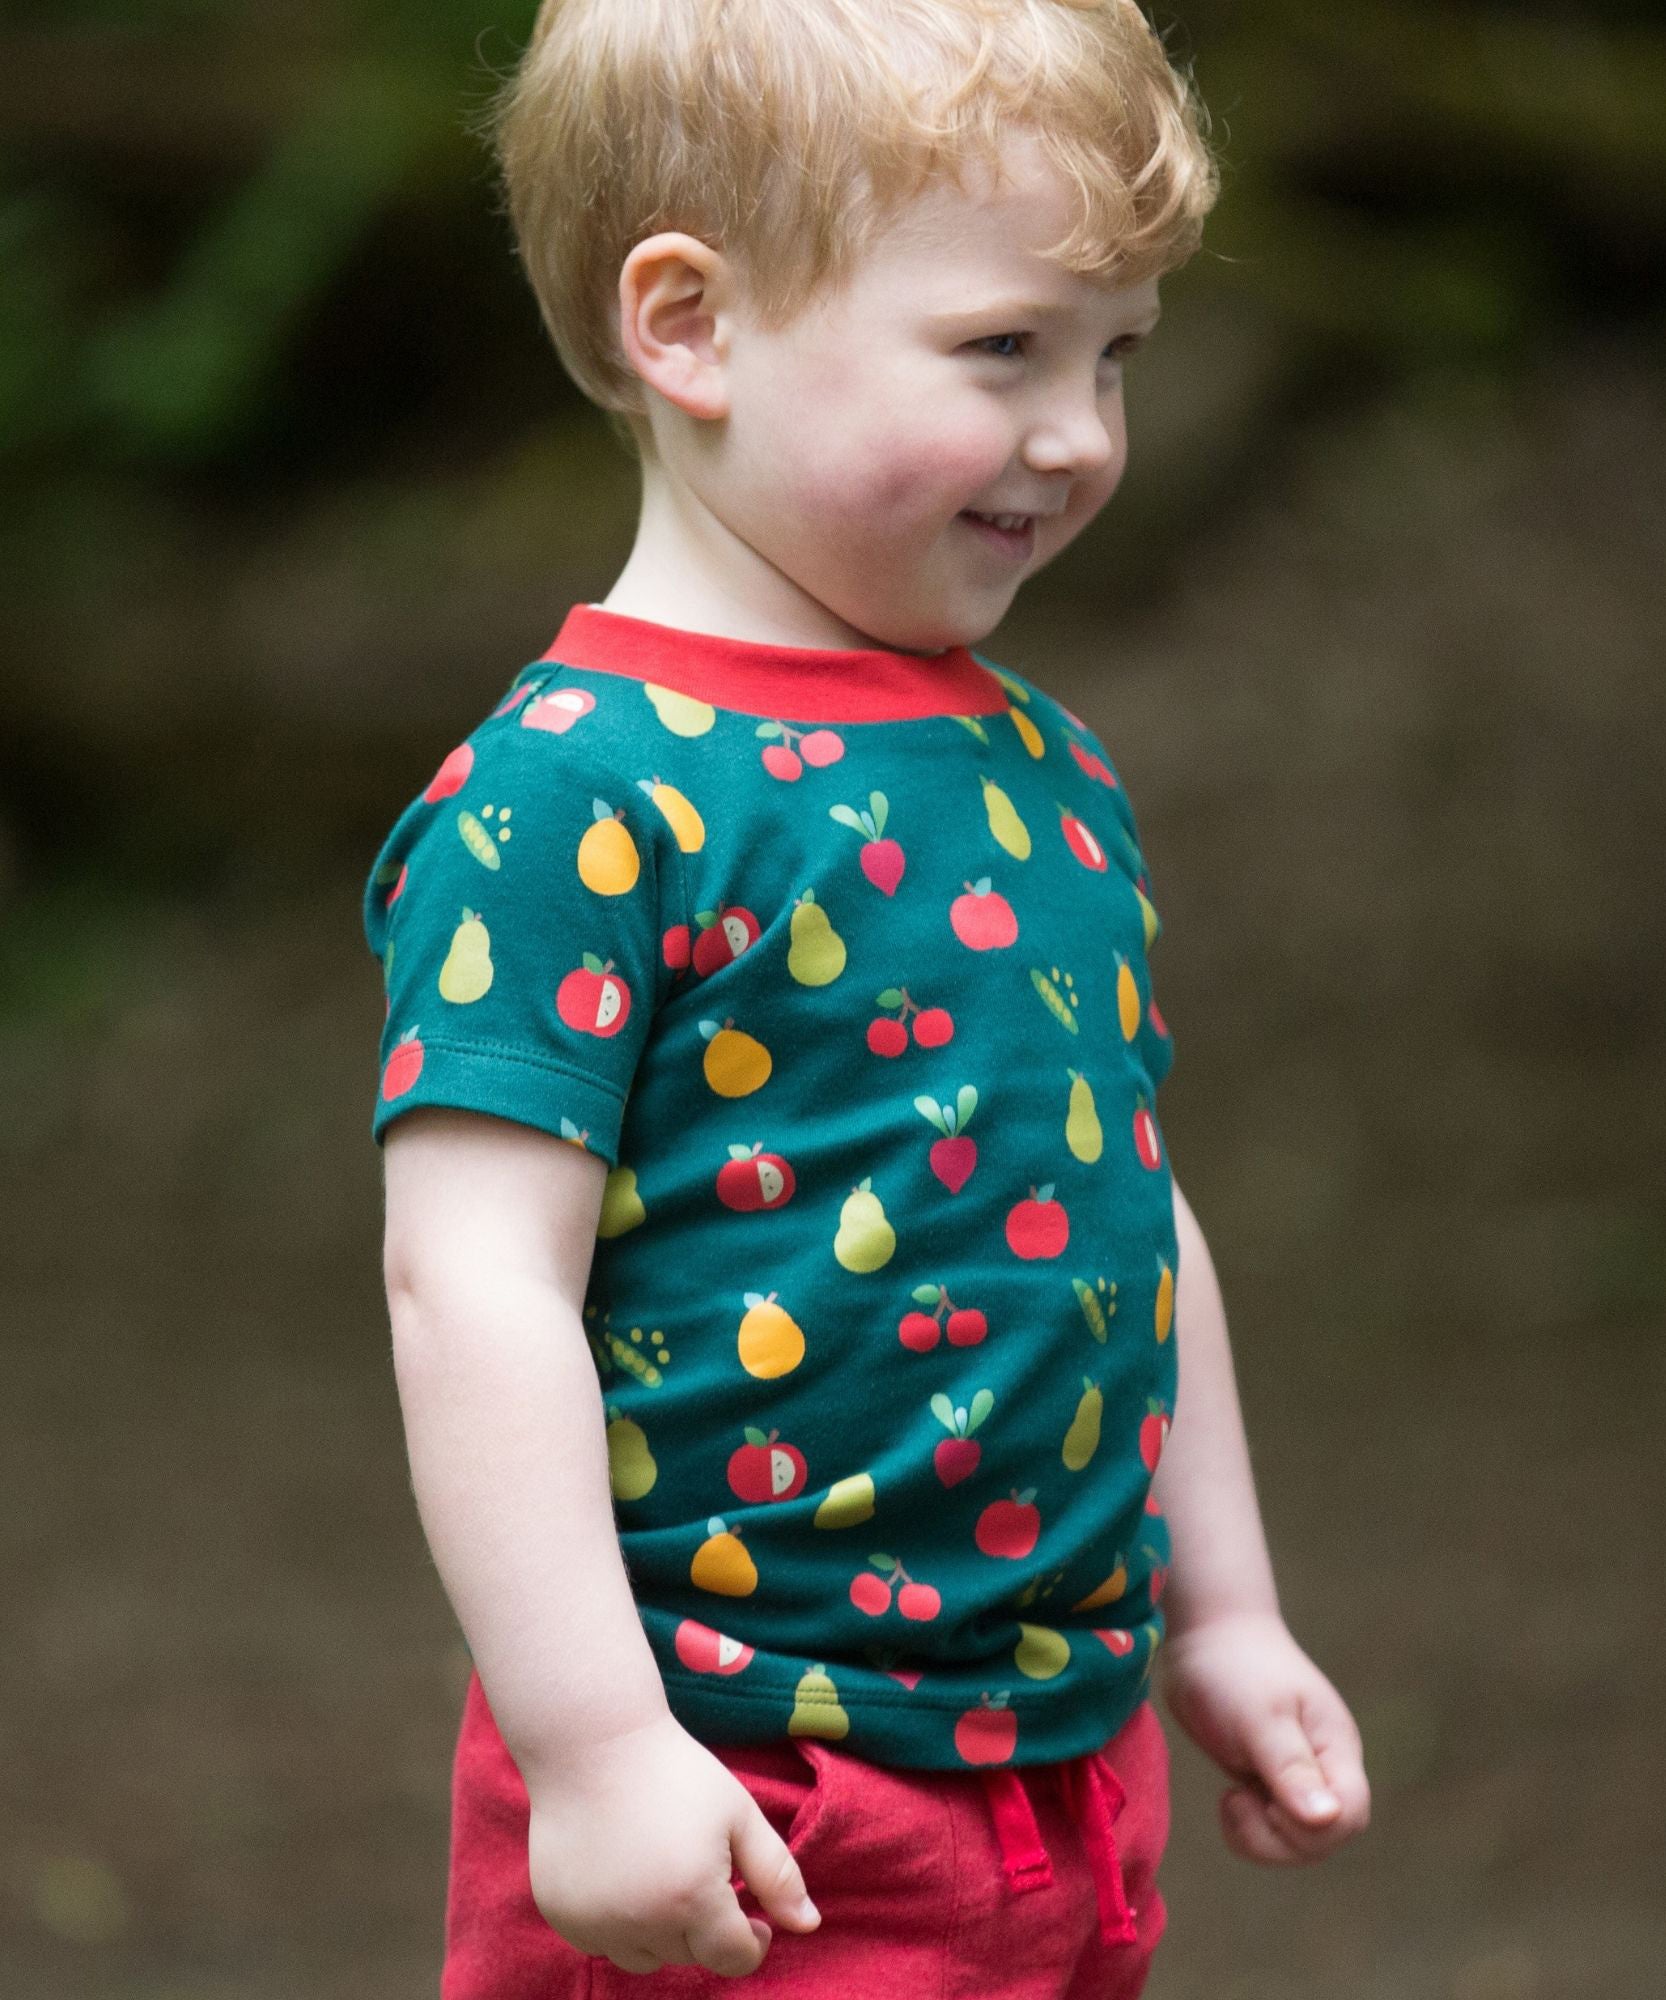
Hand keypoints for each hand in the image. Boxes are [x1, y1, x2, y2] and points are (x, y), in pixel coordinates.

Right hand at [525, 1710, 821, 1977]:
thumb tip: (809, 1925)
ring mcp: (594, 1922)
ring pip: (644, 1957)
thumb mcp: (738, 1813)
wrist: (592, 1741)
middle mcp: (640, 1923)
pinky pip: (600, 1942)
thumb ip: (777, 1875)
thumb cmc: (674, 1771)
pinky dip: (618, 1923)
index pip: (733, 1958)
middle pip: (689, 1955)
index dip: (753, 1940)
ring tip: (662, 1874)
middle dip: (706, 1926)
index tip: (752, 1914)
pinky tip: (623, 1875)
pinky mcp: (560, 1914)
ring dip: (661, 1932)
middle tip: (702, 1872)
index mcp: (692, 1898)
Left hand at [1157, 1611, 1369, 1864]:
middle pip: (1326, 1840)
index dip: (1311, 1830)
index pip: (1350, 1816)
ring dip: (1262, 1838)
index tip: (1265, 1800)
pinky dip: (1251, 1831)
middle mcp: (1325, 1767)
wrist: (1207, 1636)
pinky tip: (1231, 1799)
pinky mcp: (1272, 1782)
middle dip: (1279, 1840)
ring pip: (1300, 1843)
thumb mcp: (1259, 1717)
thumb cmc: (1234, 1668)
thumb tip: (1329, 1819)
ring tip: (1232, 1799)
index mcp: (1335, 1748)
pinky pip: (1274, 1832)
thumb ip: (1291, 1767)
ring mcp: (1299, 1777)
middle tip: (1237, 1801)